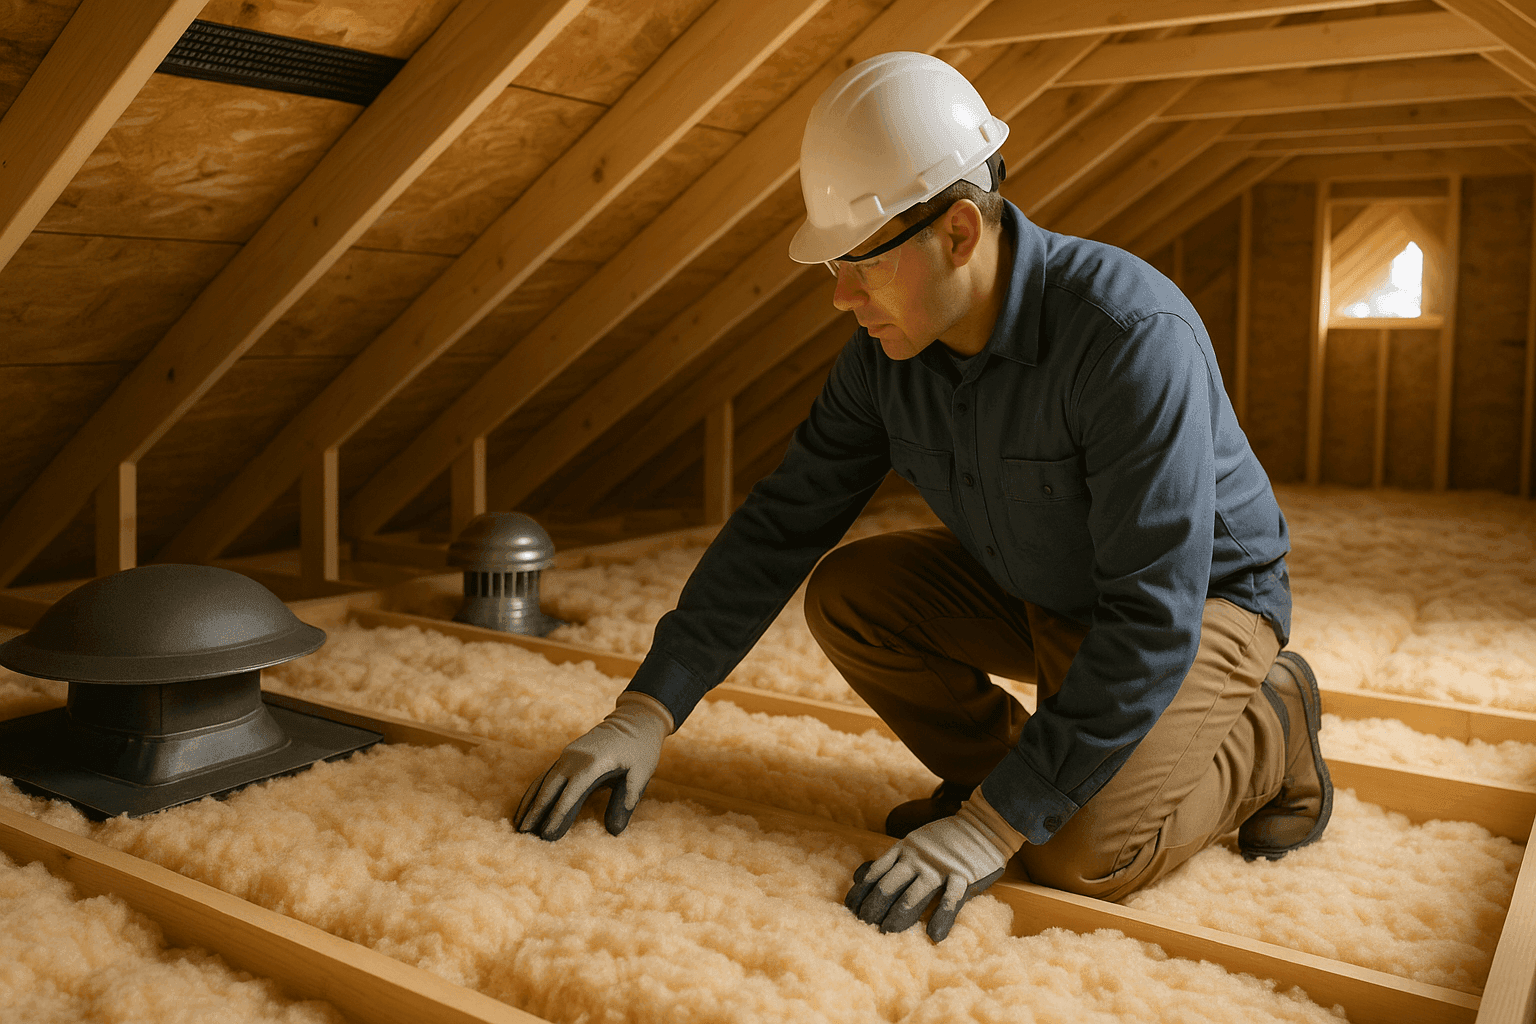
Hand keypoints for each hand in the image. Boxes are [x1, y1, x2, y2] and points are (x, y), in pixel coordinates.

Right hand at [513, 691, 672, 840]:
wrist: (635, 718)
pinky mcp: (567, 755)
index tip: (546, 834)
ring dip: (529, 802)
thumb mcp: (641, 773)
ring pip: (543, 781)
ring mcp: (568, 755)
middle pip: (549, 787)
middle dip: (535, 811)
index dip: (557, 814)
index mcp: (593, 763)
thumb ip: (626, 800)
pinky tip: (527, 806)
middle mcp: (574, 758)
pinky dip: (535, 791)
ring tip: (518, 825)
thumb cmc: (641, 748)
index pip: (570, 793)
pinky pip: (546, 775)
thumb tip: (614, 831)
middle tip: (524, 835)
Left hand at [844, 797, 1021, 941]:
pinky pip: (951, 899)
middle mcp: (917, 859)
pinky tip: (934, 935)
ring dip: (898, 915)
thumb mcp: (911, 842)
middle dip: (874, 907)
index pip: (875, 874)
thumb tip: (858, 876)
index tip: (850, 909)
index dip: (861, 893)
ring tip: (886, 932)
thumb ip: (888, 860)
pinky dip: (942, 917)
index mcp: (903, 850)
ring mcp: (939, 867)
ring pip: (913, 895)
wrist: (983, 824)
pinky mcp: (963, 875)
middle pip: (889, 886)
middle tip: (863, 924)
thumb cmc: (944, 839)